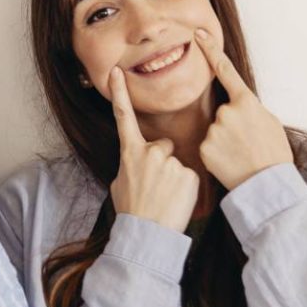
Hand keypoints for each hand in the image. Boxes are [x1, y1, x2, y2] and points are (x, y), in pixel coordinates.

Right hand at [107, 67, 199, 232]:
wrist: (147, 234)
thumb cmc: (132, 211)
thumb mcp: (120, 183)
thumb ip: (130, 165)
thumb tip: (136, 161)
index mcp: (130, 152)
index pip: (123, 117)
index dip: (119, 93)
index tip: (116, 73)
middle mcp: (149, 151)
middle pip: (164, 145)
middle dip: (164, 161)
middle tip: (158, 187)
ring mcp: (169, 161)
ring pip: (178, 162)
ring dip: (176, 176)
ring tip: (167, 198)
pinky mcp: (187, 173)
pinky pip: (190, 174)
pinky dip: (186, 187)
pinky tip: (177, 200)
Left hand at [196, 28, 292, 190]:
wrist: (268, 184)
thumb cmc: (274, 154)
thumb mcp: (269, 122)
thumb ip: (250, 108)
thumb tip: (240, 106)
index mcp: (247, 102)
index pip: (225, 70)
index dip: (210, 50)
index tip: (198, 34)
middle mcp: (228, 112)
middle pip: (222, 112)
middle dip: (231, 126)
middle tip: (248, 144)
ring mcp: (215, 129)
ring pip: (215, 131)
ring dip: (224, 141)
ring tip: (241, 155)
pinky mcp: (205, 147)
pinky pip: (208, 146)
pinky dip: (217, 154)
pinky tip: (230, 163)